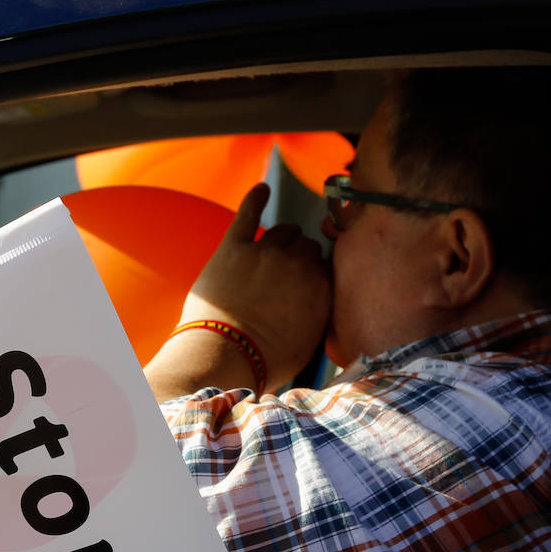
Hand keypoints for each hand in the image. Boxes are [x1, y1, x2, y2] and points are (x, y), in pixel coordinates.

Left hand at [145, 184, 330, 398]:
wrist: (224, 358)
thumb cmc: (265, 361)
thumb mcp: (309, 344)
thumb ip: (319, 315)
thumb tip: (318, 305)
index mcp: (321, 287)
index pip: (327, 267)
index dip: (315, 274)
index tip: (308, 281)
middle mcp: (299, 264)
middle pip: (306, 246)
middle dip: (300, 256)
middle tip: (288, 270)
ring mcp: (266, 252)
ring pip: (283, 231)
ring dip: (282, 236)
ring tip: (278, 242)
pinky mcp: (234, 247)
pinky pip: (249, 213)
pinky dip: (255, 199)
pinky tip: (261, 190)